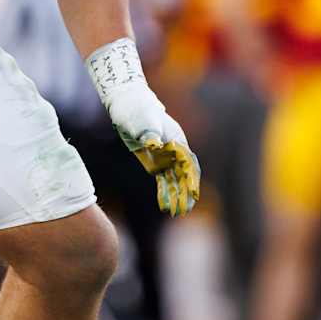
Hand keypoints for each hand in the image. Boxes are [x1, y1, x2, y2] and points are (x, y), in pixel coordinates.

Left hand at [105, 78, 201, 215]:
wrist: (128, 106)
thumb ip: (150, 133)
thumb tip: (155, 144)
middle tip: (185, 209)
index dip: (191, 178)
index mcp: (177, 140)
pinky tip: (165, 205)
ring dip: (176, 196)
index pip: (188, 162)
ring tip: (176, 212)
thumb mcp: (143, 120)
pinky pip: (162, 180)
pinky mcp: (155, 163)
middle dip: (185, 193)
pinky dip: (164, 192)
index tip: (192, 192)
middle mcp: (175, 151)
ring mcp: (165, 158)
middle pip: (184, 175)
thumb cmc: (138, 110)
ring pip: (174, 180)